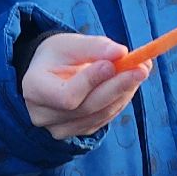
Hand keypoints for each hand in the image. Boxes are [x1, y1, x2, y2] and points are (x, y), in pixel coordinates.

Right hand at [21, 34, 147, 139]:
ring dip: (124, 92)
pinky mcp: (77, 132)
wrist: (49, 72)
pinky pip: (104, 118)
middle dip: (118, 86)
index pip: (66, 96)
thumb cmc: (59, 54)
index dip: (92, 82)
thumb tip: (122, 53)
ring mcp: (59, 128)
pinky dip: (120, 100)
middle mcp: (42, 115)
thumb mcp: (71, 43)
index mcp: (34, 88)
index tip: (114, 63)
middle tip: (143, 68)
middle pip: (87, 107)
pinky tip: (129, 83)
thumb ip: (95, 47)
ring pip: (100, 114)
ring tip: (140, 69)